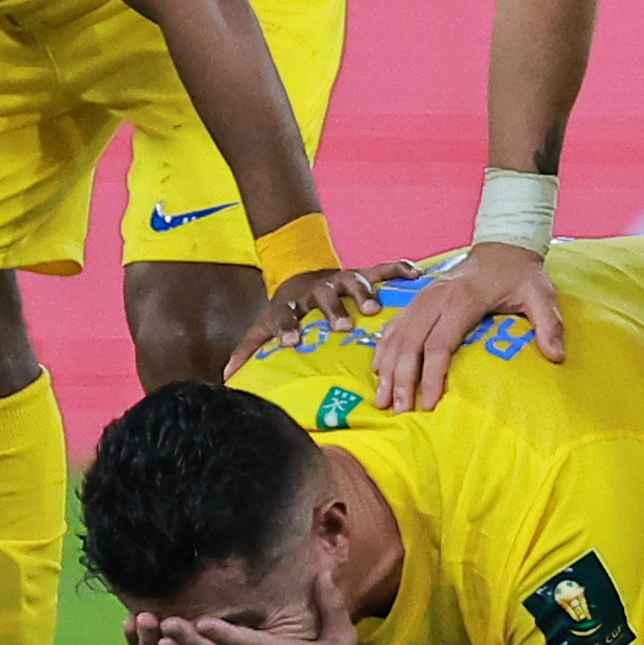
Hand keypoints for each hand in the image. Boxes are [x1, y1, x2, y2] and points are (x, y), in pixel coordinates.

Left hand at [226, 260, 424, 376]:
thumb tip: (229, 375)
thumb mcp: (266, 325)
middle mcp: (317, 290)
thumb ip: (250, 348)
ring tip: (374, 308)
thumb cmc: (287, 309)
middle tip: (343, 326)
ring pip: (353, 281)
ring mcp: (340, 280)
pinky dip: (396, 269)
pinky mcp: (361, 273)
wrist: (300, 273)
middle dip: (333, 310)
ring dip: (364, 293)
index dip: (287, 327)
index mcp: (292, 304)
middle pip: (324, 297)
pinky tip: (414, 273)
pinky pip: (381, 269)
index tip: (293, 342)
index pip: (285, 315)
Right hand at [370, 241, 565, 411]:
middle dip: (402, 378)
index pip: (440, 343)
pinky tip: (378, 369)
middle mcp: (437, 297)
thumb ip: (549, 325)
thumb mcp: (541, 295)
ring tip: (380, 398)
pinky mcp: (419, 297)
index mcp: (464, 299)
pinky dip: (384, 347)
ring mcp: (424, 295)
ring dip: (387, 367)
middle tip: (397, 409)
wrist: (504, 244)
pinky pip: (395, 324)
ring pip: (398, 334)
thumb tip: (556, 356)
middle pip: (411, 342)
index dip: (432, 375)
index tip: (428, 402)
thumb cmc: (521, 274)